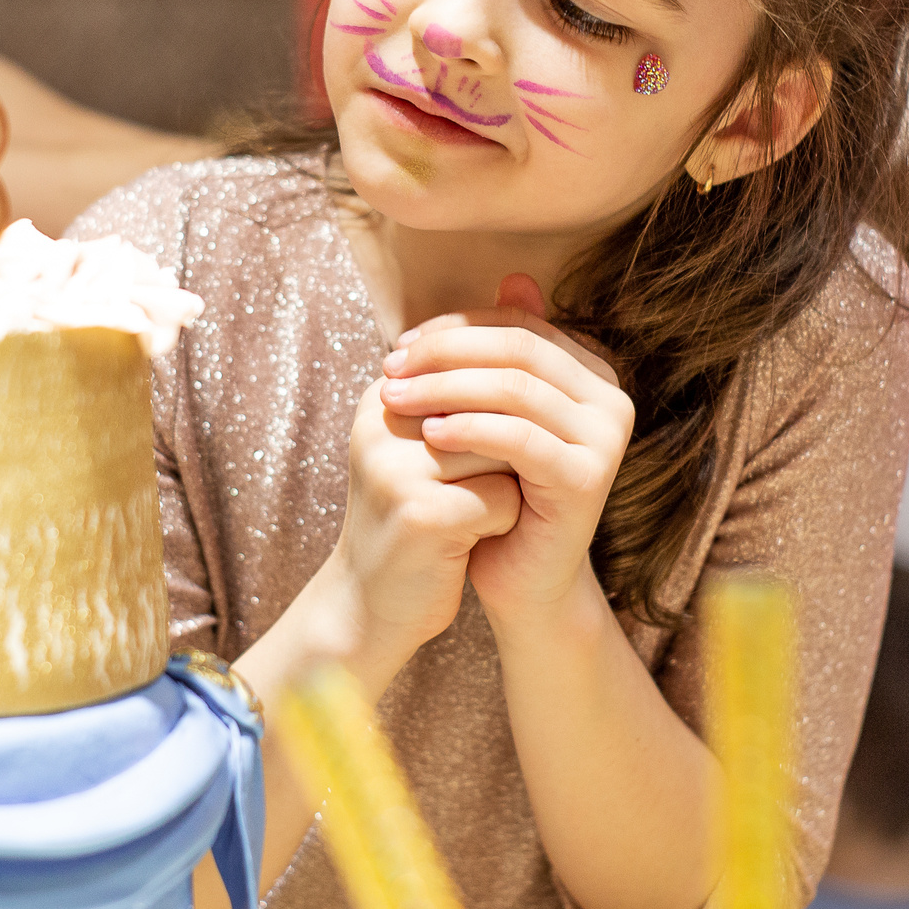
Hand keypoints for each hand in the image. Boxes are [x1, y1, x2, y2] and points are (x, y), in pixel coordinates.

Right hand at [328, 365, 523, 672]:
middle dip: (507, 451)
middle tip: (486, 486)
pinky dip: (502, 523)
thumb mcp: (434, 443)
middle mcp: (383, 421)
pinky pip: (503, 501)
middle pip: (495, 408)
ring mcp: (397, 467)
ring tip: (467, 513)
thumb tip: (537, 302)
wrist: (371, 606)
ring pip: (505, 452)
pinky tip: (466, 542)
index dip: (503, 417)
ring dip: (508, 485)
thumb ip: (478, 383)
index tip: (485, 456)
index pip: (476, 369)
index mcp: (383, 395)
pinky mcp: (421, 515)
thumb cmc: (418, 518)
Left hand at [377, 275, 633, 621]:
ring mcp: (607, 436)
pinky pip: (522, 438)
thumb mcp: (491, 415)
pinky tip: (429, 435)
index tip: (397, 347)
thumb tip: (514, 273)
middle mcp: (611, 397)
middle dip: (444, 354)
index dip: (454, 330)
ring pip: (516, 388)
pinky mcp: (591, 476)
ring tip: (396, 399)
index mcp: (591, 373)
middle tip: (389, 370)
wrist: (521, 580)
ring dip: (446, 387)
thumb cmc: (499, 492)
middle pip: (518, 349)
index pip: (518, 326)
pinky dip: (471, 429)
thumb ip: (497, 355)